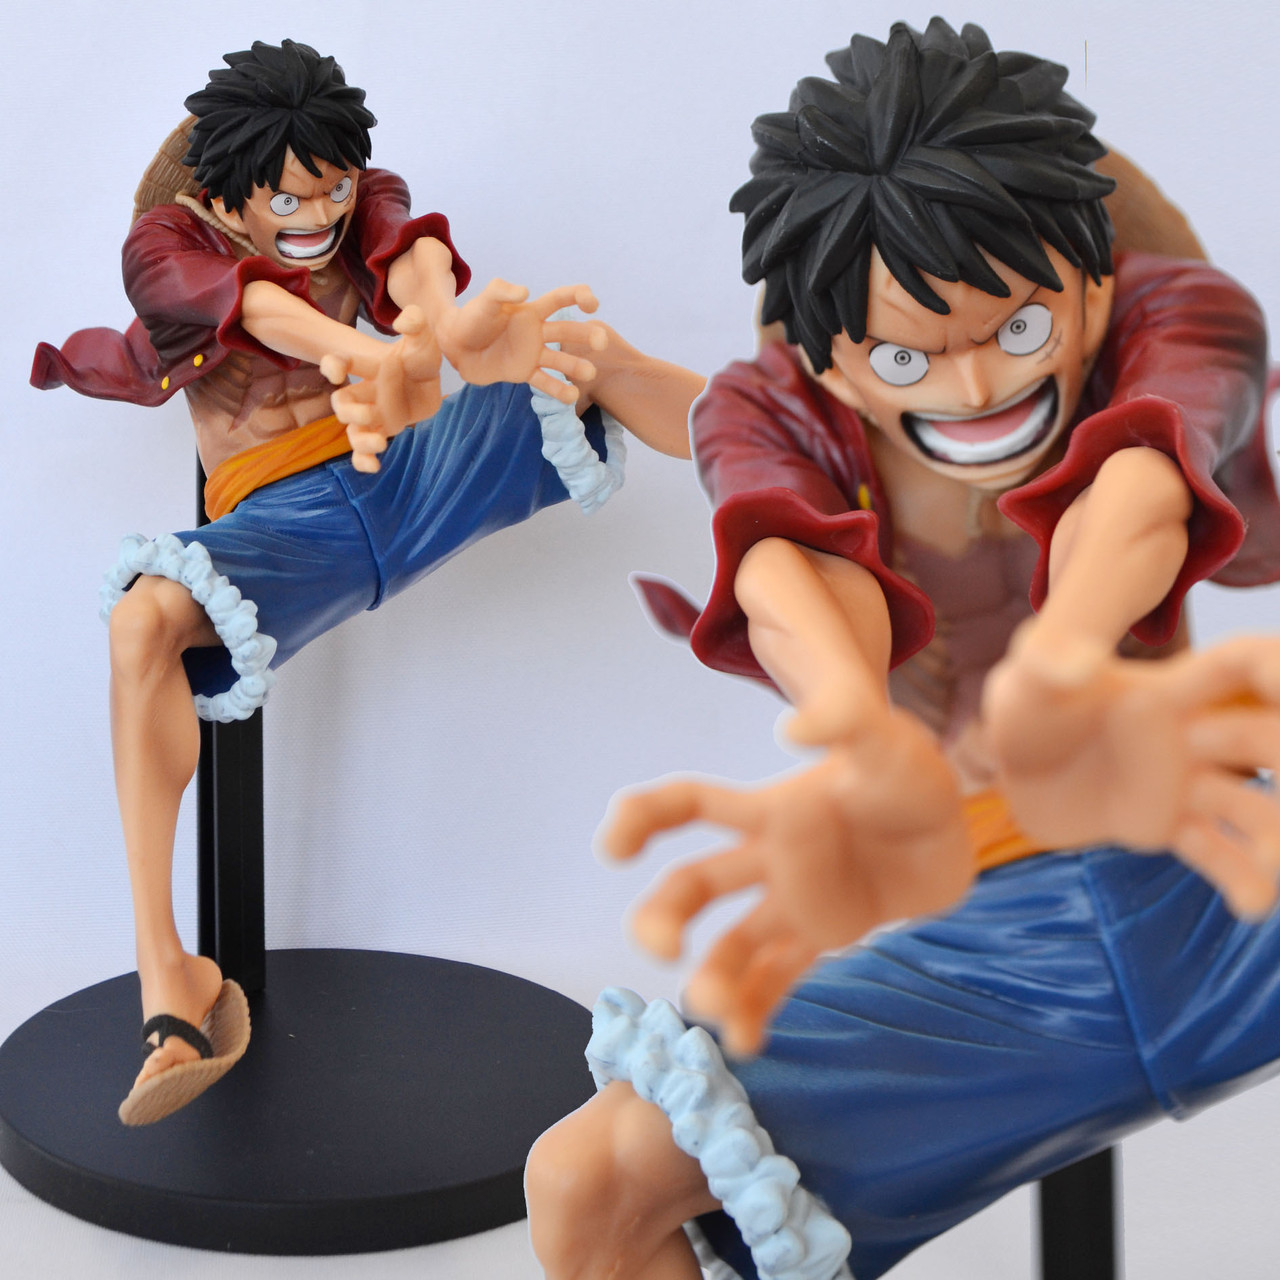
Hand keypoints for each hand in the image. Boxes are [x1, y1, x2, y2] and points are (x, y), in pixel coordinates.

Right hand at [324, 306, 442, 473]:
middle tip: (369, 413)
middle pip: (341, 404)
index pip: (342, 363)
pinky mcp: (381, 432)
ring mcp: (371, 415)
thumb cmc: (419, 358)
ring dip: (361, 438)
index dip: (333, 365)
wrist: (430, 382)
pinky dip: (364, 460)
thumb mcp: (422, 338)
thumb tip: (405, 320)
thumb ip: (416, 323)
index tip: (335, 371)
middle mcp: (365, 393)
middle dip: (349, 410)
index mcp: (369, 368)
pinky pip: (363, 451)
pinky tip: (374, 467)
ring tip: (380, 442)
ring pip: (352, 431)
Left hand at [433, 281, 604, 402]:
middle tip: (601, 342)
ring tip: (589, 373)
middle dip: (587, 334)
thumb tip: (525, 292)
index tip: (592, 304)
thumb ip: (501, 291)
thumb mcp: (483, 302)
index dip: (580, 297)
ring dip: (577, 365)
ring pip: (561, 360)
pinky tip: (572, 397)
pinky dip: (559, 390)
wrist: (455, 346)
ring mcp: (533, 354)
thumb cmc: (471, 319)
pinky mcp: (525, 373)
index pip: (561, 299)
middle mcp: (537, 332)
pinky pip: (545, 382)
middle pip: (568, 331)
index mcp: (531, 311)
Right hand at [601, 710, 970, 1055]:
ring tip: (714, 1012)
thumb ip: (849, 722)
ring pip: (732, 943)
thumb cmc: (907, 772)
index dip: (643, 819)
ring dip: (710, 977)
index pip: (690, 807)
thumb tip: (793, 729)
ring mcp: (794, 902)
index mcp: (770, 808)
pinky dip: (758, 1008)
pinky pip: (780, 976)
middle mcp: (769, 857)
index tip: (615, 849)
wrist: (952, 823)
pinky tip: (747, 1043)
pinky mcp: (826, 937)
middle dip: (663, 916)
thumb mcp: (888, 740)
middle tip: (663, 949)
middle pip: (693, 886)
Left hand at [985, 631, 1279, 915]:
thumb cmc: (1027, 703)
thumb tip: (1080, 667)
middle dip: (1275, 751)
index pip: (1245, 664)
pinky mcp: (1165, 827)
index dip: (1274, 670)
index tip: (1279, 684)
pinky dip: (1240, 879)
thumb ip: (1047, 661)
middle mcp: (1195, 735)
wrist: (1011, 764)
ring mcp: (1185, 785)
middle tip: (1245, 777)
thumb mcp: (1026, 678)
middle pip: (1268, 739)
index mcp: (1171, 687)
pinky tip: (1250, 907)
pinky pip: (1215, 855)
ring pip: (1254, 808)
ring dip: (1272, 832)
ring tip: (1271, 861)